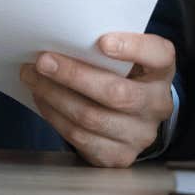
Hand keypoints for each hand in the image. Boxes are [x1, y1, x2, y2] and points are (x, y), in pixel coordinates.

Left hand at [20, 32, 175, 167]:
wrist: (131, 119)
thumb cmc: (122, 77)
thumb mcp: (125, 59)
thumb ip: (106, 48)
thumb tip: (62, 38)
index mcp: (162, 72)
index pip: (158, 55)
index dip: (132, 48)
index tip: (102, 41)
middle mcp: (157, 104)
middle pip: (116, 93)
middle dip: (73, 75)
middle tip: (43, 61)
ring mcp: (140, 134)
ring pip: (91, 117)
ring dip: (55, 96)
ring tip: (33, 78)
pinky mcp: (119, 156)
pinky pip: (80, 137)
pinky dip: (55, 116)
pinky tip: (43, 99)